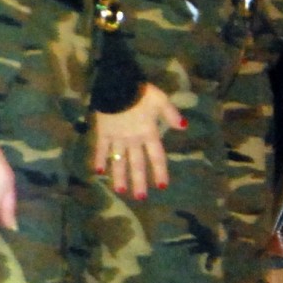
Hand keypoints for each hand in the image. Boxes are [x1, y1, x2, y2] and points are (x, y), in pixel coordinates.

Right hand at [94, 82, 185, 199]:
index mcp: (149, 133)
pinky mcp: (104, 133)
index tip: (162, 187)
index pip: (156, 156)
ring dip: (120, 176)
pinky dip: (100, 160)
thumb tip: (184, 127)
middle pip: (137, 164)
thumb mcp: (161, 100)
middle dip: (139, 181)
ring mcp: (117, 138)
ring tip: (120, 191)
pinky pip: (102, 149)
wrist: (117, 85)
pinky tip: (99, 172)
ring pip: (119, 161)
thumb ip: (172, 114)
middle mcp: (133, 140)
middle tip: (140, 197)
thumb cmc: (141, 92)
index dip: (159, 171)